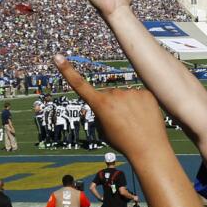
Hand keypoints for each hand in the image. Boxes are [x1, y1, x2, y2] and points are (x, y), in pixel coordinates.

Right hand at [54, 55, 168, 157]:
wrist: (149, 149)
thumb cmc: (123, 142)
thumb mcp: (104, 130)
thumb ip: (102, 112)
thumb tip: (108, 101)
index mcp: (100, 104)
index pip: (80, 85)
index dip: (67, 70)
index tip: (57, 57)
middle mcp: (114, 94)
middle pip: (109, 95)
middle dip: (112, 105)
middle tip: (121, 123)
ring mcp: (131, 92)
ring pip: (125, 96)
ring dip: (127, 105)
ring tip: (134, 122)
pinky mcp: (146, 93)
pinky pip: (139, 96)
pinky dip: (140, 104)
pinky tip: (144, 117)